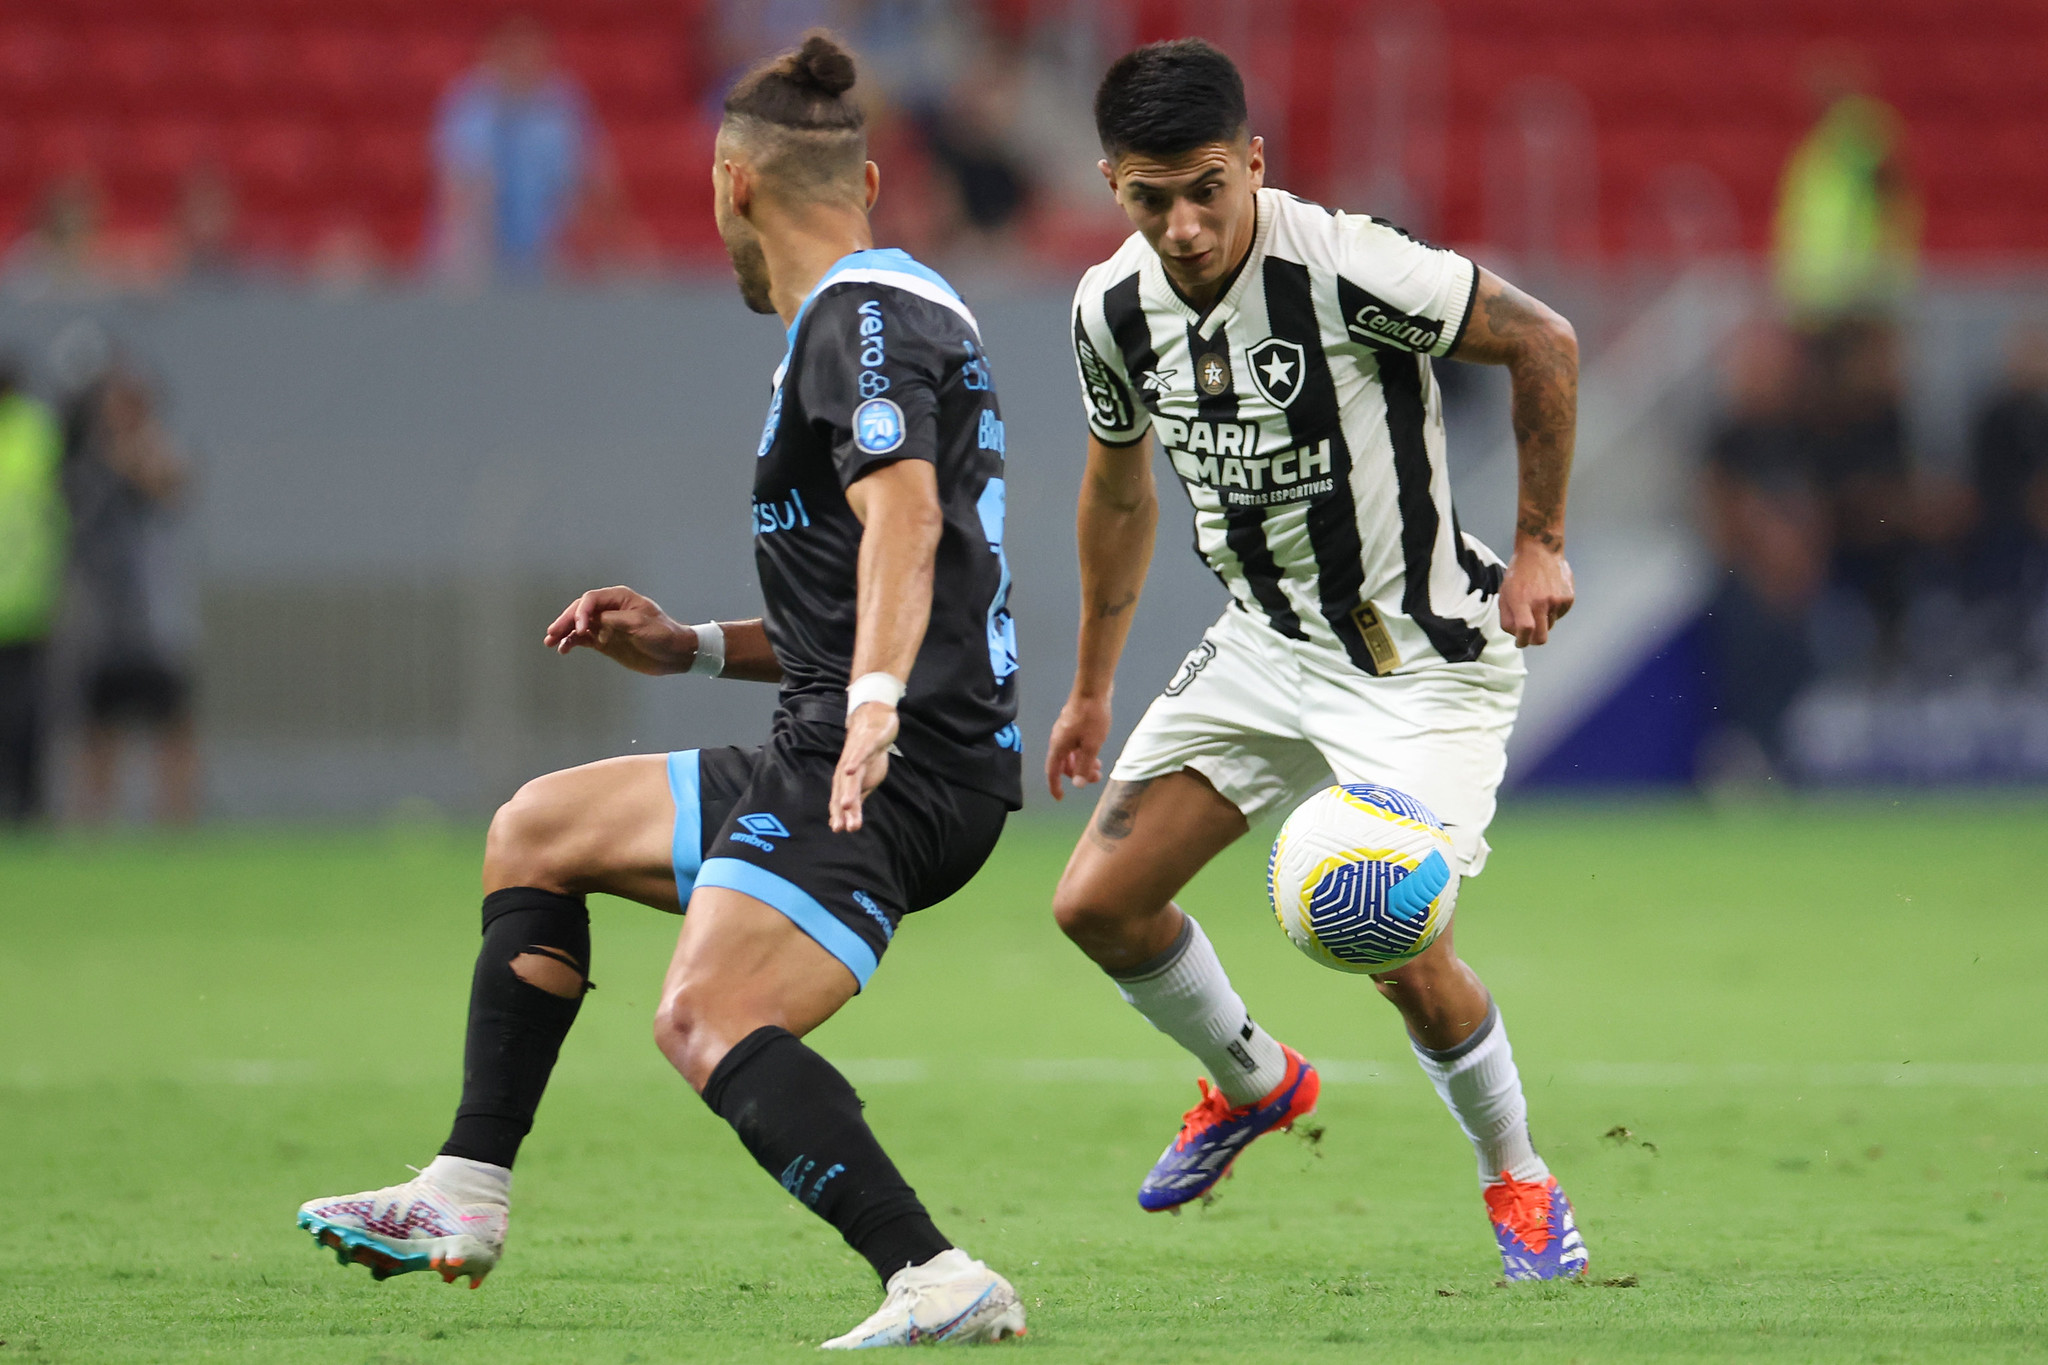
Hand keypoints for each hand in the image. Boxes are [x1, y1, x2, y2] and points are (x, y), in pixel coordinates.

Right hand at [543, 586, 692, 674]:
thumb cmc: (662, 634)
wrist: (674, 654)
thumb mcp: (640, 624)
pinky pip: (583, 639)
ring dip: (564, 632)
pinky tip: (563, 649)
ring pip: (578, 625)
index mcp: (619, 598)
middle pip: (580, 611)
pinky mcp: (605, 640)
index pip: (591, 600)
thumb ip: (614, 620)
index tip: (580, 628)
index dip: (581, 612)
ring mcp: (605, 625)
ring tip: (551, 642)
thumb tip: (592, 621)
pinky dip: (572, 642)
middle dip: (565, 621)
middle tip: (552, 633)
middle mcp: (609, 609)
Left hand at [830, 702, 897, 832]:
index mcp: (847, 779)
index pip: (841, 799)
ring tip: (846, 805)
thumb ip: (858, 797)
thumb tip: (848, 819)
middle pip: (844, 791)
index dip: (839, 814)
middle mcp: (847, 768)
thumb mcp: (866, 779)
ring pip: (851, 776)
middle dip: (844, 810)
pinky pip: (859, 753)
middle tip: (845, 828)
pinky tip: (849, 770)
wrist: (876, 721)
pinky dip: (853, 761)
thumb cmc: (869, 753)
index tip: (839, 831)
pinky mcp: (866, 743)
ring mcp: (856, 755)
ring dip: (848, 791)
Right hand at [1045, 692, 1111, 799]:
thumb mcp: (1091, 745)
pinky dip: (1082, 752)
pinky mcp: (1073, 724)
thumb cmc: (1092, 717)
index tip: (1060, 798)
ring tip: (1098, 767)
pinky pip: (1074, 745)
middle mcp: (1058, 739)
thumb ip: (1083, 765)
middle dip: (1077, 774)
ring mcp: (1065, 731)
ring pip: (1070, 754)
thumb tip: (1077, 784)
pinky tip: (1094, 752)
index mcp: (1058, 746)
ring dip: (1082, 763)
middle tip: (1094, 778)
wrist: (1093, 689)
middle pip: (1063, 764)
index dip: (1055, 786)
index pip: (1052, 771)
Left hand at [1497, 540, 1574, 646]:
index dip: (1522, 641)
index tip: (1520, 642)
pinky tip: (1548, 596)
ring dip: (1543, 621)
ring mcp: (1557, 600)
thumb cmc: (1519, 574)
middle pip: (1541, 637)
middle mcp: (1540, 602)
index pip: (1525, 630)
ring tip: (1537, 603)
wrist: (1540, 551)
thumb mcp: (1504, 594)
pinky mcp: (1568, 598)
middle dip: (1534, 641)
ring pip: (1550, 625)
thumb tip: (1516, 636)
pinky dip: (1553, 611)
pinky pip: (1559, 615)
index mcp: (1521, 600)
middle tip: (1529, 636)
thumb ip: (1507, 617)